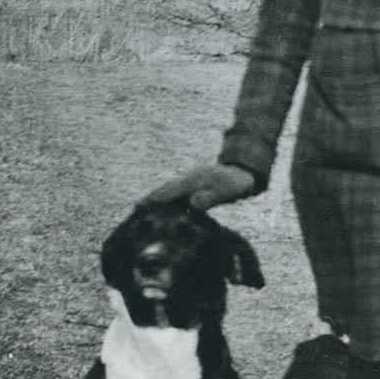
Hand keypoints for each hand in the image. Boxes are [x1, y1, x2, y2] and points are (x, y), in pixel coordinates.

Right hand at [138, 164, 257, 210]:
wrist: (243, 172)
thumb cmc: (235, 185)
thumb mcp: (225, 192)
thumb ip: (209, 198)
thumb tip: (192, 205)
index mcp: (193, 180)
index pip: (170, 190)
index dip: (156, 198)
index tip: (140, 205)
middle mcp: (189, 178)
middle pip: (166, 187)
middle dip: (152, 196)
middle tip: (136, 206)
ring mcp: (191, 179)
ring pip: (170, 187)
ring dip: (158, 195)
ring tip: (144, 205)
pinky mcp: (195, 183)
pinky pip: (177, 190)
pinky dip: (167, 195)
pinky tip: (165, 203)